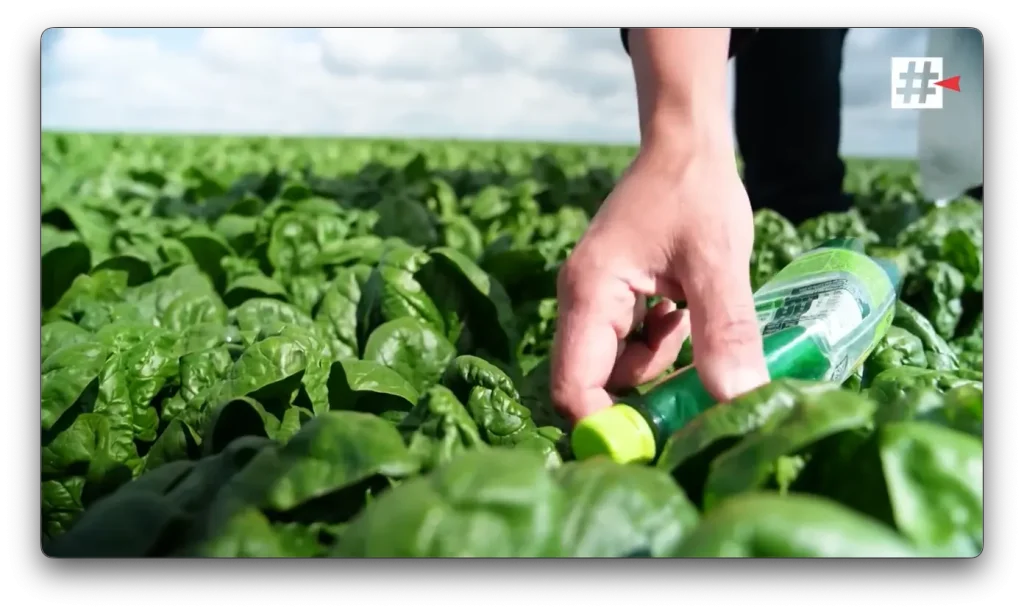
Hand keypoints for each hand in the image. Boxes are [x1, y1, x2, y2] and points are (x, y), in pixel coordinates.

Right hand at [550, 147, 769, 423]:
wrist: (684, 148)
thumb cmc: (696, 193)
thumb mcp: (718, 261)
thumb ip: (725, 330)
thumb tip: (739, 399)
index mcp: (591, 294)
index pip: (574, 385)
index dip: (606, 426)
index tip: (656, 443)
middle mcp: (581, 303)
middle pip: (593, 382)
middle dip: (642, 396)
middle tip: (695, 386)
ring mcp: (594, 302)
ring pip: (616, 368)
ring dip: (660, 365)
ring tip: (692, 321)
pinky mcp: (614, 301)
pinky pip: (629, 346)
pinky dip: (662, 345)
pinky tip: (684, 313)